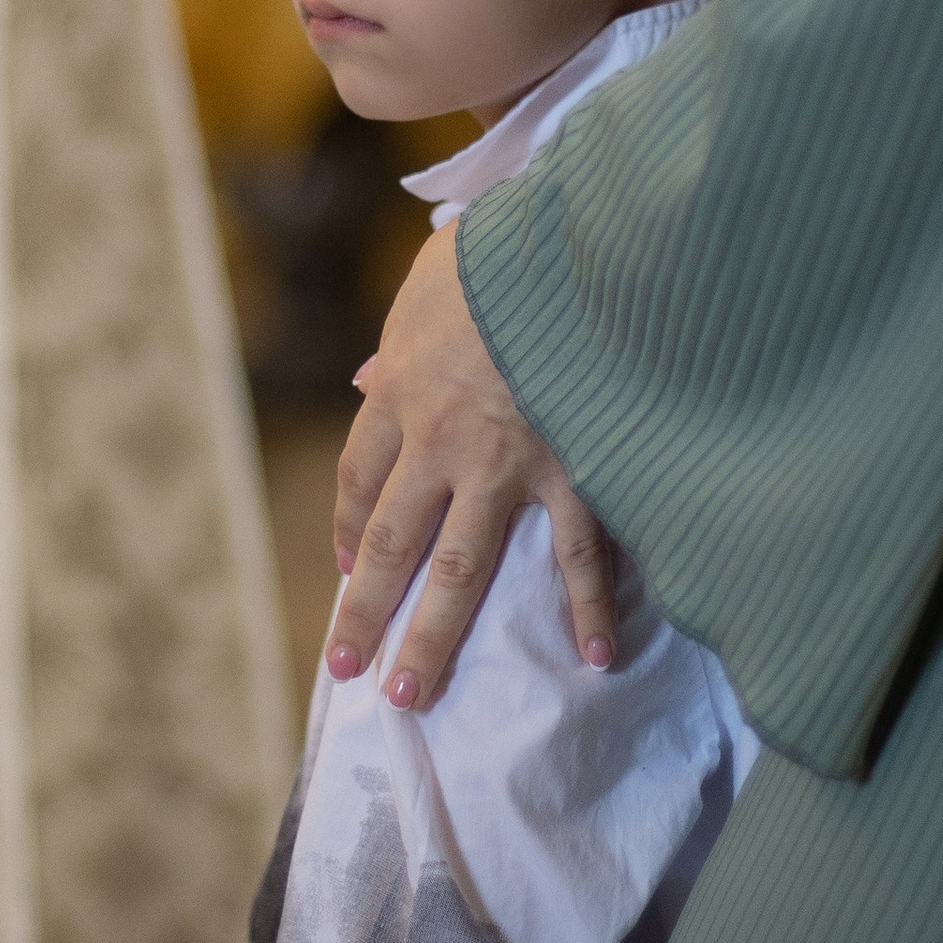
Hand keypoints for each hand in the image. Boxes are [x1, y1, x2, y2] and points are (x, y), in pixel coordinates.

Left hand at [326, 222, 615, 707]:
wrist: (571, 246)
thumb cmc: (501, 249)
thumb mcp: (427, 279)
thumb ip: (401, 334)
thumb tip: (371, 373)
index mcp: (400, 388)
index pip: (361, 475)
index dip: (351, 524)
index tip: (348, 561)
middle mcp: (440, 441)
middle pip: (392, 543)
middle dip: (367, 611)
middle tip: (350, 670)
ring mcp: (506, 465)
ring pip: (460, 570)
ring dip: (433, 638)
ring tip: (412, 696)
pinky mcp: (574, 469)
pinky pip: (578, 553)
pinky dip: (588, 607)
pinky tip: (594, 658)